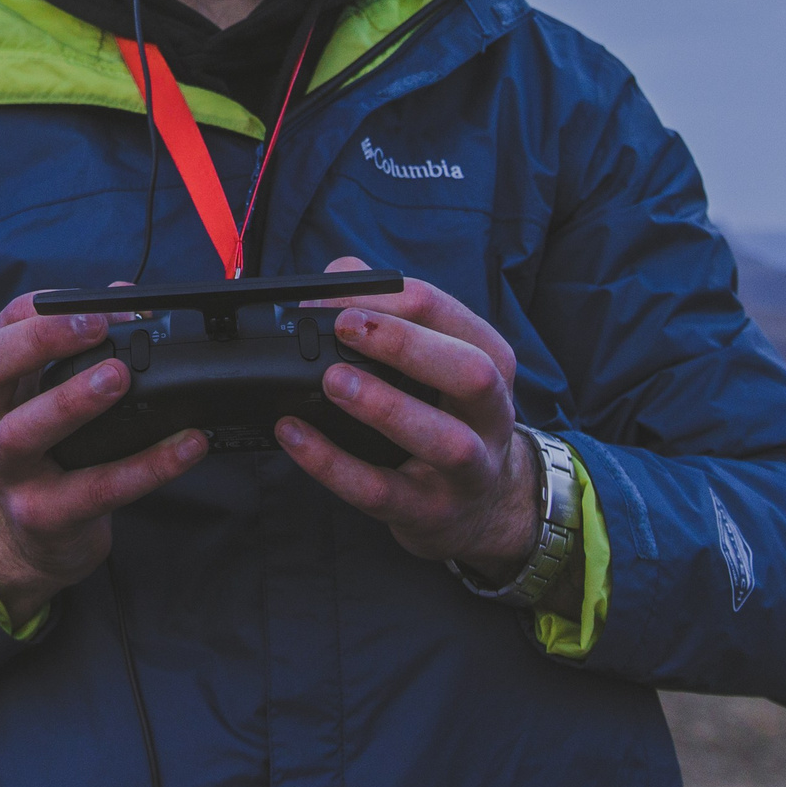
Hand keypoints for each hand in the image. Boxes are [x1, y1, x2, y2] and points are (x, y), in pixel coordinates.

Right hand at [0, 288, 207, 622]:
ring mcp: (8, 474)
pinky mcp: (44, 516)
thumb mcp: (51, 396)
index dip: (43, 310)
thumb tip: (129, 296)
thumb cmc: (50, 452)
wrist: (37, 539)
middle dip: (39, 340)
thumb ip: (82, 348)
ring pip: (24, 432)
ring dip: (72, 400)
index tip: (95, 304)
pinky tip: (185, 446)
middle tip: (97, 327)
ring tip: (120, 377)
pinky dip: (147, 466)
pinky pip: (96, 490)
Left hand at [276, 257, 543, 579]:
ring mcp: (469, 469)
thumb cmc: (446, 415)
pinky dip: (333, 465)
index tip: (335, 298)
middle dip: (407, 344)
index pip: (449, 315)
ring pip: (443, 439)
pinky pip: (382, 491)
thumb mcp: (433, 360)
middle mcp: (491, 413)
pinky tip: (294, 435)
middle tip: (344, 327)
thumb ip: (388, 311)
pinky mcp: (430, 512)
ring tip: (332, 380)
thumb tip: (338, 274)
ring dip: (385, 406)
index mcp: (489, 359)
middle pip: (471, 371)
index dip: (390, 299)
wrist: (484, 506)